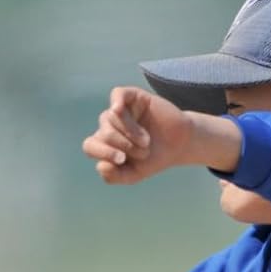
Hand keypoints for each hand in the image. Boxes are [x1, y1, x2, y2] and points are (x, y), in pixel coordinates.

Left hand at [81, 86, 242, 181]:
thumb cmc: (155, 158)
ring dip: (131, 133)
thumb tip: (100, 165)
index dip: (103, 152)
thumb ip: (115, 176)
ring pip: (111, 118)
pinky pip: (117, 95)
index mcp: (105, 143)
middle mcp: (109, 125)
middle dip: (123, 145)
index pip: (90, 146)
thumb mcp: (134, 174)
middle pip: (103, 133)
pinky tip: (119, 110)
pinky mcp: (132, 97)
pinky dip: (117, 102)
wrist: (180, 144)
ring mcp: (120, 110)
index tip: (122, 159)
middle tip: (143, 152)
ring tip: (147, 141)